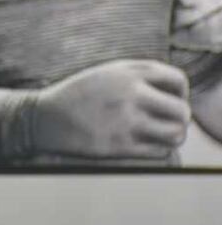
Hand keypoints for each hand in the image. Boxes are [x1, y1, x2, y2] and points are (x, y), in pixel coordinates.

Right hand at [34, 59, 190, 158]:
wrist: (44, 117)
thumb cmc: (79, 94)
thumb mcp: (106, 72)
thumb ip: (138, 75)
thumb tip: (174, 91)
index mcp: (127, 73)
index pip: (177, 80)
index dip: (180, 92)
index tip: (169, 99)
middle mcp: (130, 94)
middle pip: (181, 110)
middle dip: (178, 118)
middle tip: (166, 121)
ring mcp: (125, 121)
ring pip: (175, 134)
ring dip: (172, 135)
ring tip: (160, 134)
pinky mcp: (119, 146)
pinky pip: (159, 151)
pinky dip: (158, 149)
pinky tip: (145, 144)